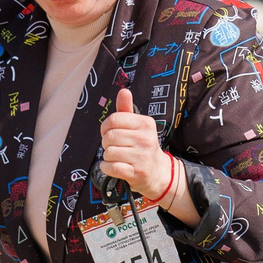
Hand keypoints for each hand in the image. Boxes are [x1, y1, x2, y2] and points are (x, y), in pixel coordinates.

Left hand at [97, 90, 174, 204]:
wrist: (157, 172)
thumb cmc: (142, 145)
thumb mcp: (137, 126)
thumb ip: (126, 109)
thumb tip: (124, 90)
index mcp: (145, 124)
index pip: (114, 120)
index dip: (105, 127)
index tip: (108, 132)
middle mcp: (145, 139)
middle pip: (109, 137)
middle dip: (106, 143)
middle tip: (113, 146)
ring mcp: (141, 157)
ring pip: (109, 153)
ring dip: (107, 156)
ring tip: (116, 157)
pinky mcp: (136, 172)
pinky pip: (111, 167)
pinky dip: (107, 167)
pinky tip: (112, 166)